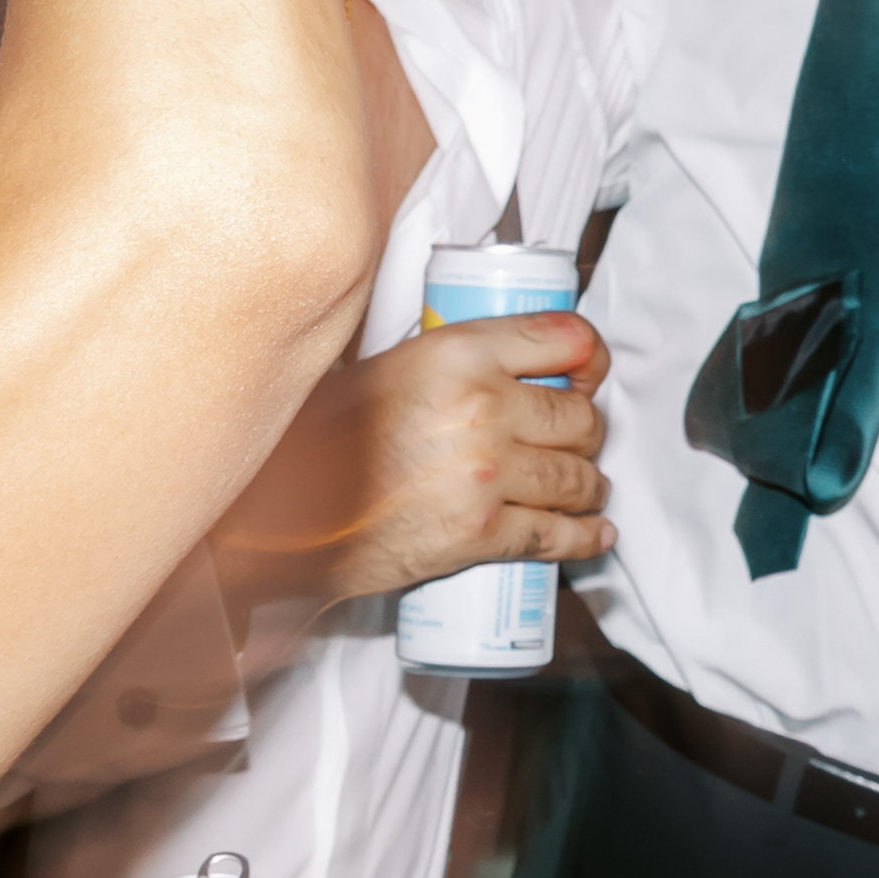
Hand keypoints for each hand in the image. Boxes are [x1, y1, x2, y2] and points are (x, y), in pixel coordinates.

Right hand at [223, 311, 611, 605]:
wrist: (285, 509)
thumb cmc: (322, 437)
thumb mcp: (389, 366)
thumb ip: (453, 361)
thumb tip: (502, 366)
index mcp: (460, 352)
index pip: (564, 339)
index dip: (591, 357)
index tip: (591, 373)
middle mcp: (483, 407)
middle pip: (579, 416)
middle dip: (586, 432)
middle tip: (576, 441)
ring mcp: (486, 472)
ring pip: (577, 476)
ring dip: (589, 485)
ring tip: (584, 488)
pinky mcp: (480, 532)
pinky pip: (555, 535)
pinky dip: (584, 538)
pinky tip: (594, 535)